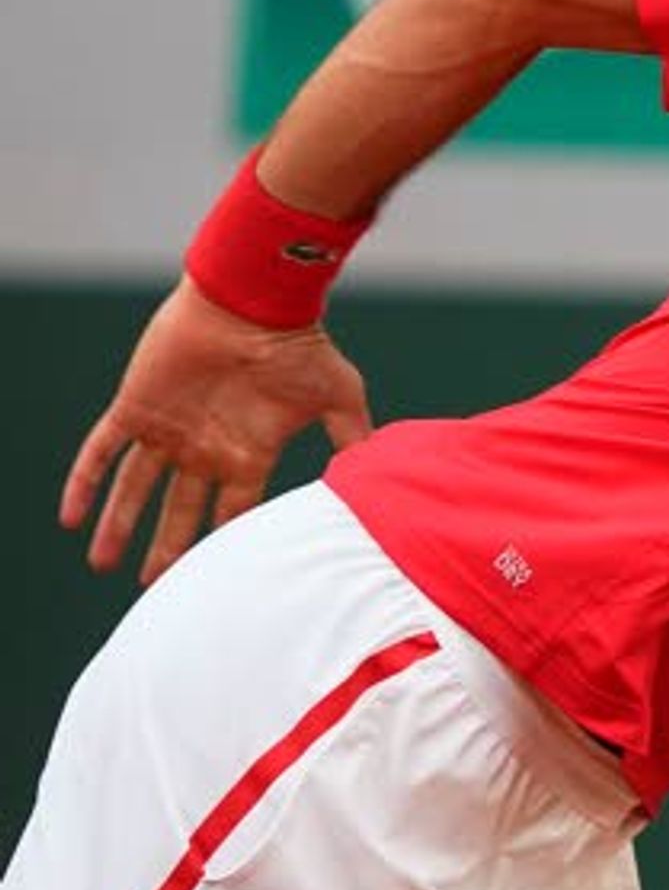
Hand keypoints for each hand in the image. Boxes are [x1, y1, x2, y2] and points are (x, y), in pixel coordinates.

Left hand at [59, 279, 372, 584]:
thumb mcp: (340, 397)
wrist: (252, 302)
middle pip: (179, 510)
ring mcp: (166, 429)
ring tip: (103, 564)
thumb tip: (377, 478)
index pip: (231, 510)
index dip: (222, 542)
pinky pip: (101, 452)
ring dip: (119, 527)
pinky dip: (83, 484)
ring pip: (135, 489)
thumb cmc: (301, 347)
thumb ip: (352, 437)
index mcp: (248, 451)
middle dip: (166, 549)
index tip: (217, 579)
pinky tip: (70, 517)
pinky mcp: (134, 408)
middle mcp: (204, 447)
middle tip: (155, 587)